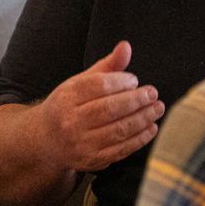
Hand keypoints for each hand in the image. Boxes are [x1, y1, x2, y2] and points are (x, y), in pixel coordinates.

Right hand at [39, 42, 162, 174]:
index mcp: (67, 96)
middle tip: (152, 94)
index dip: (121, 81)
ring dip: (143, 119)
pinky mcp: (92, 160)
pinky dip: (140, 138)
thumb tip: (126, 46)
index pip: (98, 86)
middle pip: (110, 109)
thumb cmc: (69, 106)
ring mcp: (81, 142)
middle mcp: (70, 120)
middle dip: (137, 101)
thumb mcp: (81, 82)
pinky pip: (121, 149)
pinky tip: (151, 127)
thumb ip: (106, 66)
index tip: (135, 80)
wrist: (47, 140)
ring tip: (157, 108)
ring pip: (118, 130)